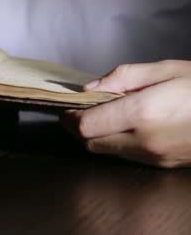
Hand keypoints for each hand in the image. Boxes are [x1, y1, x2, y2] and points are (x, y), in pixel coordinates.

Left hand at [62, 60, 190, 167]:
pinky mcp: (163, 165)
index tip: (68, 107)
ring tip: (105, 116)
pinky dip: (118, 143)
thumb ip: (123, 77)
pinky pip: (128, 157)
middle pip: (91, 143)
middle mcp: (145, 140)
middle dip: (79, 128)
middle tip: (80, 111)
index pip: (86, 125)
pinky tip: (127, 127)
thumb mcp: (166, 70)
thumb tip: (90, 88)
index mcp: (142, 113)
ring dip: (98, 136)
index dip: (70, 117)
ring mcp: (155, 156)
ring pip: (107, 152)